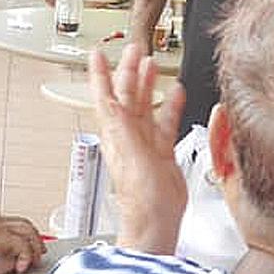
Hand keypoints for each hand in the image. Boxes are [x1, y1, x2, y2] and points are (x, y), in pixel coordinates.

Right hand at [0, 210, 45, 272]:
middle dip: (31, 234)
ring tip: (38, 256)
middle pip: (20, 223)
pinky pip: (23, 247)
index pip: (3, 221)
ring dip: (35, 243)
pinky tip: (24, 266)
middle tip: (37, 246)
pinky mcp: (6, 238)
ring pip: (27, 231)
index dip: (11, 230)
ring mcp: (1, 227)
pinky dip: (26, 256)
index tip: (13, 239)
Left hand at [88, 45, 187, 253]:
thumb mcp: (130, 158)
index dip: (101, 74)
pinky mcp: (162, 154)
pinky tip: (176, 94)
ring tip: (152, 63)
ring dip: (148, 84)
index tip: (97, 54)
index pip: (105, 97)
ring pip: (146, 106)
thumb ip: (121, 129)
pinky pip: (166, 123)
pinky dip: (171, 106)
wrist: (156, 225)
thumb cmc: (141, 201)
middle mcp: (129, 137)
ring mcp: (146, 145)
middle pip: (127, 96)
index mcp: (116, 135)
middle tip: (135, 49)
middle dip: (130, 71)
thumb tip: (109, 101)